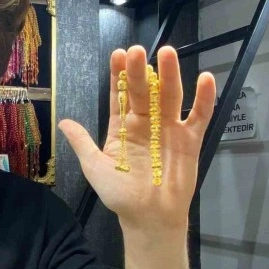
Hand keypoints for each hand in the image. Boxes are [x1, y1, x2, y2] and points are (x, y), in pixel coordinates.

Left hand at [59, 46, 215, 230]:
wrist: (148, 218)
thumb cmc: (120, 194)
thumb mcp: (95, 167)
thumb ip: (82, 143)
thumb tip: (63, 121)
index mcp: (122, 127)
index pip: (120, 96)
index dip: (119, 76)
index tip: (118, 55)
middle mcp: (146, 123)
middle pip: (144, 92)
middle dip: (140, 71)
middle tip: (137, 50)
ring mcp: (169, 129)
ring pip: (170, 97)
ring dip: (170, 75)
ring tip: (167, 53)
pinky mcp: (190, 140)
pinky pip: (199, 116)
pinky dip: (204, 99)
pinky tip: (205, 78)